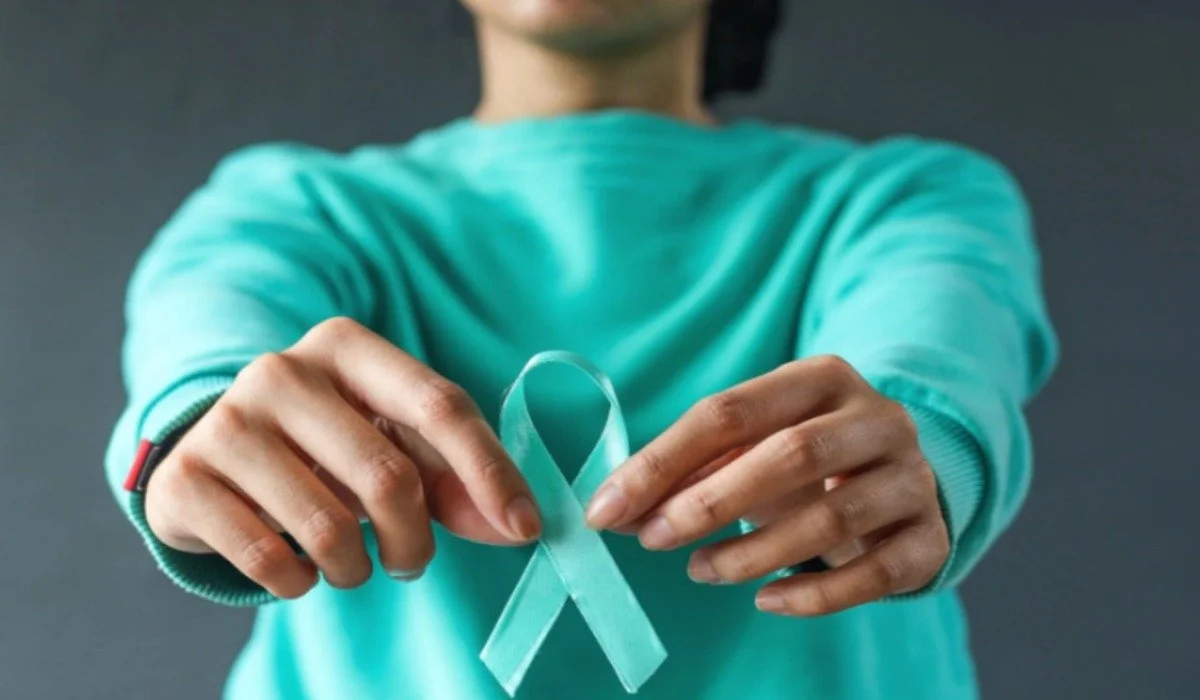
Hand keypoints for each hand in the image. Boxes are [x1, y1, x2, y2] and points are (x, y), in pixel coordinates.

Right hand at [145, 318, 540, 598]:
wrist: (210, 453)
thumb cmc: (323, 446)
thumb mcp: (390, 444)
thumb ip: (456, 481)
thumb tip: (516, 526)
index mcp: (347, 347)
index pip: (440, 406)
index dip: (490, 473)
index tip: (525, 528)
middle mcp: (282, 371)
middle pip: (388, 476)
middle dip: (415, 540)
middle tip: (411, 561)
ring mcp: (228, 420)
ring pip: (329, 527)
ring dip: (356, 568)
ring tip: (351, 563)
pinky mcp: (187, 478)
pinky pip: (267, 557)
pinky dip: (298, 582)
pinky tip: (298, 568)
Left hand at [585, 356, 948, 615]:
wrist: (902, 478)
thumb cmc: (808, 459)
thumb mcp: (753, 447)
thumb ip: (691, 471)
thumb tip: (618, 511)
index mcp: (821, 377)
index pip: (730, 412)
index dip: (662, 460)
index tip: (607, 507)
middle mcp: (876, 418)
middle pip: (790, 454)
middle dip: (710, 501)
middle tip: (654, 538)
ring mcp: (911, 477)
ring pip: (831, 517)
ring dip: (753, 552)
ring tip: (700, 570)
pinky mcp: (929, 537)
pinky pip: (875, 573)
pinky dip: (815, 595)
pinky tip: (765, 601)